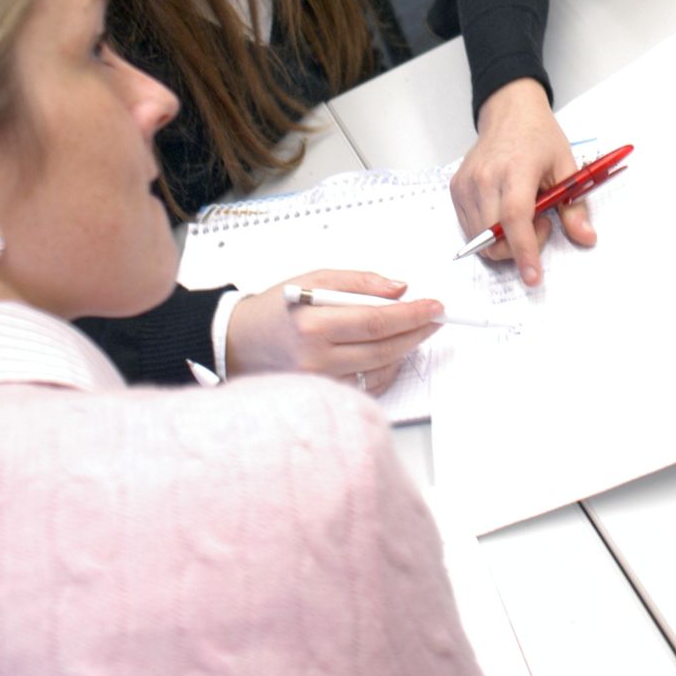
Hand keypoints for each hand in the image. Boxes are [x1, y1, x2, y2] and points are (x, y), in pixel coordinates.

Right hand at [224, 269, 442, 395]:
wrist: (240, 342)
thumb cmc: (278, 308)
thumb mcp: (315, 279)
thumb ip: (359, 282)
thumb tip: (399, 289)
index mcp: (313, 324)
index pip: (376, 321)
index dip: (411, 314)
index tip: (434, 306)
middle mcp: (316, 359)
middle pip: (383, 348)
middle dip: (417, 331)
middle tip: (435, 317)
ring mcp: (320, 383)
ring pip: (380, 369)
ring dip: (405, 349)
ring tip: (414, 330)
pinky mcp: (324, 396)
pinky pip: (369, 387)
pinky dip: (387, 368)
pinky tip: (391, 351)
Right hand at [450, 78, 595, 286]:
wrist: (509, 113)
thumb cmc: (539, 138)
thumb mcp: (566, 166)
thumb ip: (575, 206)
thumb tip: (587, 238)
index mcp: (516, 169)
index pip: (515, 218)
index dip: (524, 250)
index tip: (533, 276)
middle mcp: (485, 177)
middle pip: (494, 236)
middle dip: (520, 246)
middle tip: (542, 221)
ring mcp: (466, 184)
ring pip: (480, 238)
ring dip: (505, 240)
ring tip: (524, 212)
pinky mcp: (456, 189)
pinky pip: (470, 227)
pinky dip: (490, 230)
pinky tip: (505, 209)